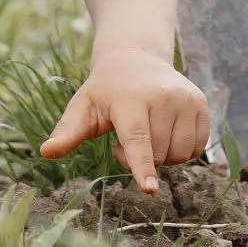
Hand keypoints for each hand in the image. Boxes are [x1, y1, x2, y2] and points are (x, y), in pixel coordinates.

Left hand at [40, 44, 209, 192]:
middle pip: (158, 154)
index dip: (141, 166)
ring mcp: (186, 99)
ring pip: (180, 154)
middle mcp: (164, 96)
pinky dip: (181, 150)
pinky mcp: (201, 104)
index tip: (149, 189)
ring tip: (147, 133)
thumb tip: (46, 152)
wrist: (137, 58)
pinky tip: (166, 132)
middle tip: (126, 138)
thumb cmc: (105, 90)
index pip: (138, 139)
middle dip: (141, 159)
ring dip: (163, 156)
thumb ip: (67, 131)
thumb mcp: (82, 106)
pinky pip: (197, 147)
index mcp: (131, 99)